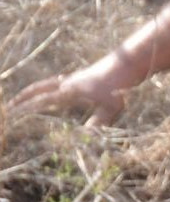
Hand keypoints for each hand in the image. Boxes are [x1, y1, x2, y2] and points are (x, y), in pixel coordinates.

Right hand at [11, 54, 138, 125]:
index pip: (43, 100)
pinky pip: (58, 81)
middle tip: (10, 106)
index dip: (27, 107)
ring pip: (46, 84)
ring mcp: (74, 78)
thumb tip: (86, 137)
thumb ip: (98, 122)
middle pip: (39, 89)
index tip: (13, 113)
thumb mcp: (111, 108)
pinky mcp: (81, 76)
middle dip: (24, 98)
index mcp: (69, 91)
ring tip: (23, 97)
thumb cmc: (119, 86)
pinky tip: (52, 89)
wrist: (126, 63)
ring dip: (33, 90)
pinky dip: (49, 86)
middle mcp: (67, 83)